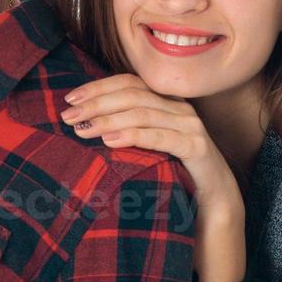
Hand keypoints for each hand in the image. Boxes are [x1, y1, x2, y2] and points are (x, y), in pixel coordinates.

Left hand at [59, 73, 242, 218]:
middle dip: (96, 103)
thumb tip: (83, 123)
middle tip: (68, 116)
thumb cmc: (173, 171)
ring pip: (143, 113)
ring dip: (108, 119)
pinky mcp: (196, 146)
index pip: (128, 82)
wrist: (214, 200)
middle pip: (132, 94)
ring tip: (83, 129)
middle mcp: (179, 107)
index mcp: (166, 101)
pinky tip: (110, 141)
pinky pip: (161, 137)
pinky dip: (133, 136)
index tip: (70, 97)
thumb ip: (125, 128)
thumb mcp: (147, 145)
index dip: (97, 87)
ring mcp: (189, 125)